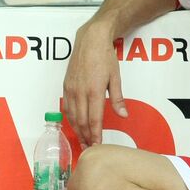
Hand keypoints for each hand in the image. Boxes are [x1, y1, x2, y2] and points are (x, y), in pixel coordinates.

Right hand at [63, 22, 126, 147]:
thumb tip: (123, 115)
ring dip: (77, 130)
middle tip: (90, 148)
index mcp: (94, 91)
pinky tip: (75, 125)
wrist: (89, 40)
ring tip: (83, 140)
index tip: (98, 145)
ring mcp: (71, 90)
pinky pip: (67, 108)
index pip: (94, 119)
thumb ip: (118, 98)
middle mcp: (80, 92)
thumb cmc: (105, 57)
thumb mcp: (116, 77)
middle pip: (82, 121)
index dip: (96, 134)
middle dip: (86, 136)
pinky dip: (71, 119)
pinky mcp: (66, 87)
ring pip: (72, 116)